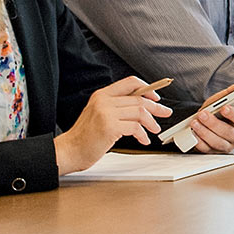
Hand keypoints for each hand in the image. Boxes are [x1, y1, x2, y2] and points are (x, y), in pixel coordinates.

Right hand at [54, 76, 168, 175]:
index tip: (156, 97)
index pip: (130, 82)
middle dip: (156, 107)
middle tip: (165, 113)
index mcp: (101, 95)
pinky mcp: (110, 127)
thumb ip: (115, 107)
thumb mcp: (98, 114)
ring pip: (140, 112)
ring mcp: (106, 113)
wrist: (68, 151)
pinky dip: (143, 134)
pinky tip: (144, 140)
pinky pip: (135, 127)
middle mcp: (104, 101)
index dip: (147, 88)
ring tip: (155, 130)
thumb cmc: (84, 137)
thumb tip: (140, 107)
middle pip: (139, 99)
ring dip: (151, 122)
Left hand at [184, 72, 233, 153]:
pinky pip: (206, 149)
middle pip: (228, 133)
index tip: (224, 108)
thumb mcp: (230, 95)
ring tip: (195, 122)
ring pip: (217, 143)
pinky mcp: (214, 152)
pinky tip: (192, 133)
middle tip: (203, 113)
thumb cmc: (223, 107)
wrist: (211, 119)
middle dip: (214, 123)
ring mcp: (227, 146)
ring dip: (204, 132)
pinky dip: (198, 141)